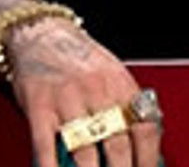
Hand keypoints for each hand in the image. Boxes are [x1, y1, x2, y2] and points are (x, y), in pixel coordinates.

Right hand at [8, 19, 161, 166]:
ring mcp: (68, 99)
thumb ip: (127, 107)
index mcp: (122, 85)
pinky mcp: (39, 106)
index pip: (146, 128)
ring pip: (85, 150)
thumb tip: (145, 148)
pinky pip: (45, 145)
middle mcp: (98, 91)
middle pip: (118, 144)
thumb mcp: (113, 76)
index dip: (149, 157)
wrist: (43, 34)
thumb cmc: (81, 61)